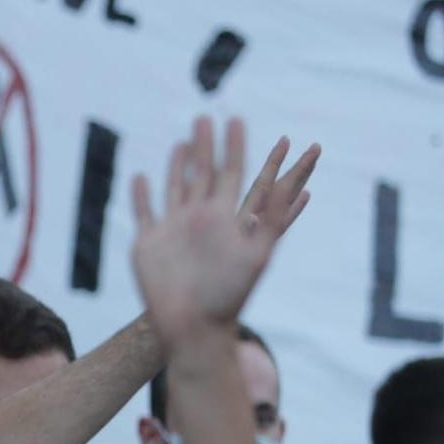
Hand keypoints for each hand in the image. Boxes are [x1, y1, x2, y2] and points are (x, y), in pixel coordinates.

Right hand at [129, 116, 318, 346]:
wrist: (192, 326)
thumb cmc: (228, 295)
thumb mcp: (260, 253)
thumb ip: (276, 219)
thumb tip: (303, 187)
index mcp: (228, 217)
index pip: (243, 175)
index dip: (249, 152)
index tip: (254, 126)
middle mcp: (203, 219)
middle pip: (209, 174)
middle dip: (212, 146)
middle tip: (215, 117)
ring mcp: (175, 229)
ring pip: (177, 187)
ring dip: (179, 163)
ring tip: (182, 142)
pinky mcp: (150, 242)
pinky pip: (144, 211)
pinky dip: (141, 194)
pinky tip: (139, 177)